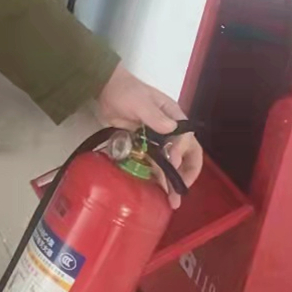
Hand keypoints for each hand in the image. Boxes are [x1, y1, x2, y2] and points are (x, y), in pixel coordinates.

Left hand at [96, 64, 202, 208]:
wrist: (105, 90)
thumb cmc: (125, 91)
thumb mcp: (140, 101)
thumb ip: (155, 117)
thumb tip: (172, 131)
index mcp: (174, 117)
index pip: (187, 139)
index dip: (181, 152)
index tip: (171, 161)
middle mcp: (169, 131)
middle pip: (186, 155)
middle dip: (185, 174)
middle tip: (180, 192)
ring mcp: (156, 140)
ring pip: (169, 164)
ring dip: (171, 182)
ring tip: (171, 201)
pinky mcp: (143, 147)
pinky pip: (153, 164)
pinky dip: (156, 178)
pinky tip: (156, 192)